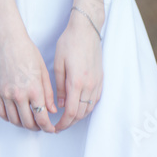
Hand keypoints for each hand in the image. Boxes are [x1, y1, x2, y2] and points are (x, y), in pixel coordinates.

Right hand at [0, 30, 57, 132]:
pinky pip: (1, 113)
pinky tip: (15, 115)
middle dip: (37, 128)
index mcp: (34, 89)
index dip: (48, 127)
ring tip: (29, 121)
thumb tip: (52, 110)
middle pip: (28, 122)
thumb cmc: (27, 52)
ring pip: (14, 120)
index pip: (42, 117)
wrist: (8, 41)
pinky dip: (8, 118)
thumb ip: (48, 93)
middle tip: (41, 126)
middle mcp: (19, 94)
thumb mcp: (44, 71)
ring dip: (23, 124)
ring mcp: (6, 94)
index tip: (50, 129)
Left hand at [53, 11, 103, 131]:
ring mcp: (97, 82)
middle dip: (70, 123)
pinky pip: (95, 100)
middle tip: (59, 126)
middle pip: (81, 113)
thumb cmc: (69, 42)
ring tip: (68, 118)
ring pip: (89, 108)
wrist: (86, 29)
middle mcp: (89, 85)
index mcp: (77, 82)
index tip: (55, 128)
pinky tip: (80, 107)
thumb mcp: (58, 63)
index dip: (63, 123)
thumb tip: (60, 104)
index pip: (71, 112)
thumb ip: (59, 86)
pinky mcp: (101, 78)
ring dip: (79, 117)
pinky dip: (87, 107)